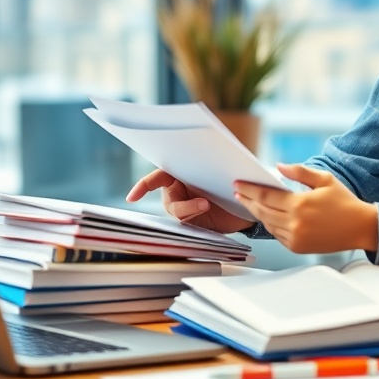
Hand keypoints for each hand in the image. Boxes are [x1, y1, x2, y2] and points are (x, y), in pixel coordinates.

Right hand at [126, 169, 252, 233]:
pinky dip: (197, 220)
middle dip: (185, 205)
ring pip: (180, 213)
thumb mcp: (222, 170)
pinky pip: (188, 223)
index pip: (157, 178)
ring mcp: (185, 207)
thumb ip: (212, 165)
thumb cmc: (232, 180)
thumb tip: (214, 155)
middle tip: (204, 205)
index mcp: (179, 174)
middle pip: (169, 200)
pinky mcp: (193, 222)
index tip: (132, 199)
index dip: (142, 187)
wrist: (246, 202)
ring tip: (209, 206)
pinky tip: (209, 214)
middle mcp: (178, 191)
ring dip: (193, 210)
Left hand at [233, 164, 378, 253]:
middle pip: (261, 211)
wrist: (360, 227)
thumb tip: (278, 166)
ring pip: (268, 224)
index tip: (238, 184)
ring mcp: (295, 238)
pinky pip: (277, 235)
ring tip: (250, 203)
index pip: (265, 196)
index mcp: (299, 205)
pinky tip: (268, 216)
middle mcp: (295, 223)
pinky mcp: (297, 248)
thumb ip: (299, 172)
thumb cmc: (344, 202)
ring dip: (257, 213)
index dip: (249, 190)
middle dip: (247, 201)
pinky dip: (271, 225)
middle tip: (238, 193)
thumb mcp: (324, 179)